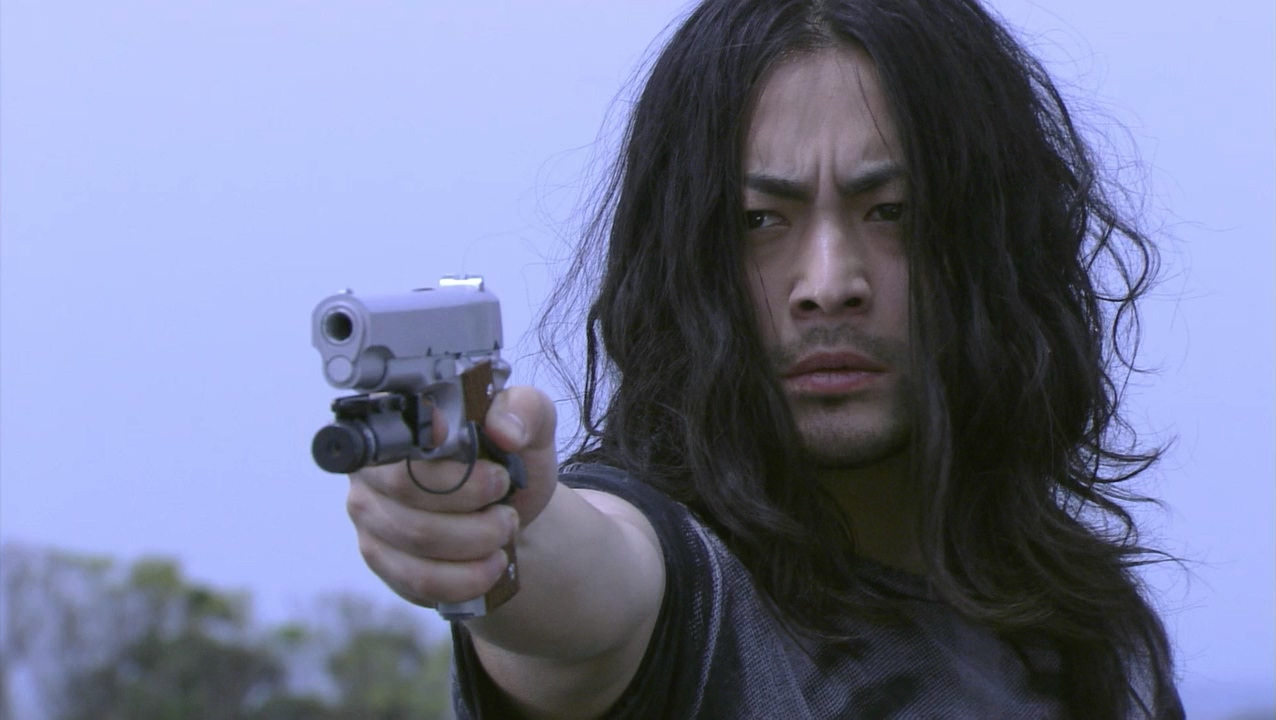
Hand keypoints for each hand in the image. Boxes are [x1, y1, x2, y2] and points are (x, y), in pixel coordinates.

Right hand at [346, 386, 558, 607]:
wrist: (509, 512)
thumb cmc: (509, 462)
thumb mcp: (531, 425)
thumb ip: (524, 410)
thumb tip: (504, 430)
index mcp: (400, 422)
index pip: (397, 432)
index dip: (428, 442)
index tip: (468, 451)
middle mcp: (372, 469)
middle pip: (407, 489)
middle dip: (471, 499)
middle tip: (505, 501)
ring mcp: (371, 518)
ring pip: (418, 538)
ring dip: (477, 539)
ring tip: (505, 529)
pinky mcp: (384, 562)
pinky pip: (421, 578)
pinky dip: (468, 576)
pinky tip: (492, 564)